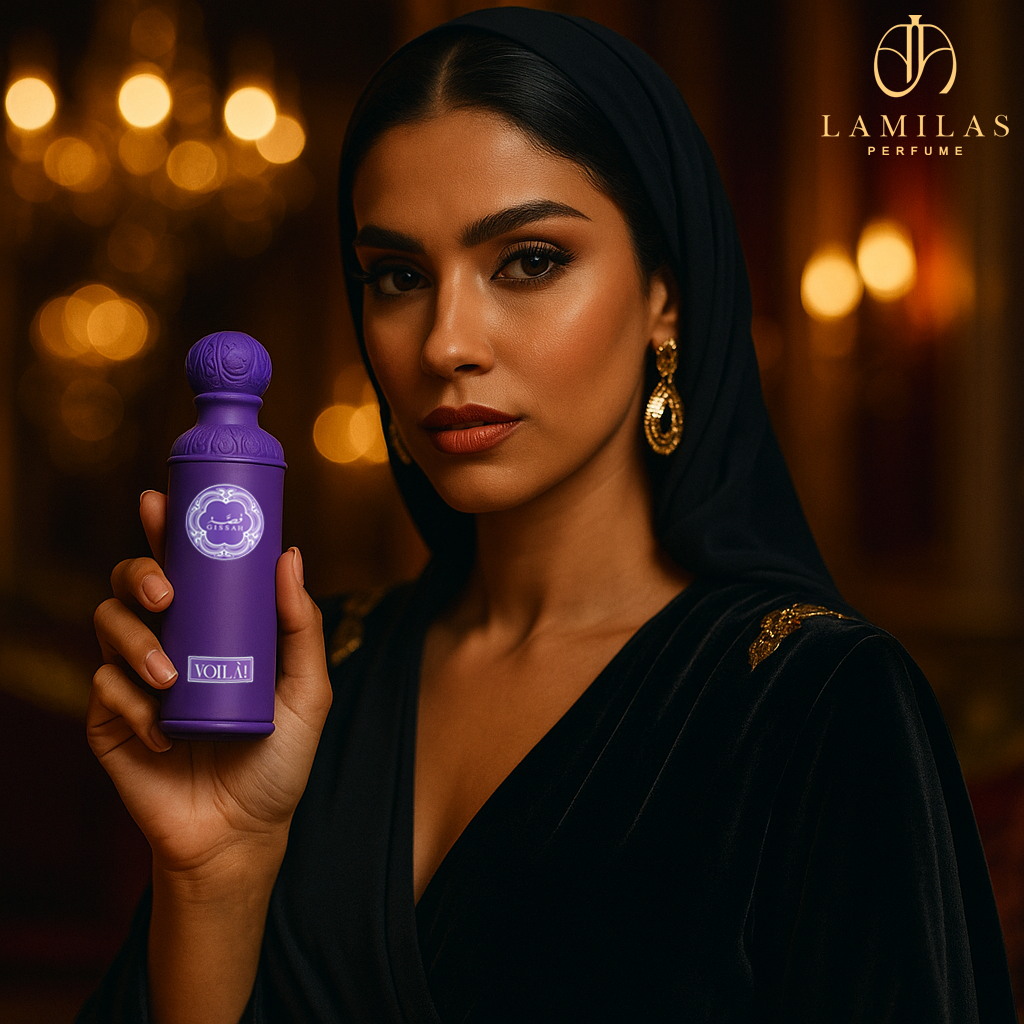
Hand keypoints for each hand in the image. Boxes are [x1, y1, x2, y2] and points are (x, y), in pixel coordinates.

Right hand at [88, 490, 331, 877]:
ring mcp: (136, 681)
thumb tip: (290, 554)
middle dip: (140, 572)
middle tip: (166, 592)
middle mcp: (171, 642)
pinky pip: (102, 688)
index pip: (184, 566)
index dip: (165, 529)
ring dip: (135, 640)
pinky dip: (129, 702)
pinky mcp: (110, 722)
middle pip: (132, 583)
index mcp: (213, 628)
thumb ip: (300, 628)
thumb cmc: (278, 760)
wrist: (243, 834)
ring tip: (169, 675)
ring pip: (107, 625)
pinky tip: (161, 730)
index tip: (159, 500)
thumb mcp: (307, 691)